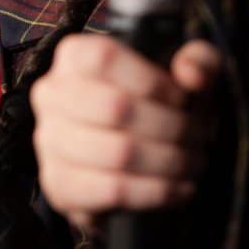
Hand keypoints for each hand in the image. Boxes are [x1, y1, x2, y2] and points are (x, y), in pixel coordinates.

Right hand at [30, 34, 223, 232]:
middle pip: (116, 107)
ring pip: (118, 152)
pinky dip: (155, 192)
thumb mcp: (185, 76)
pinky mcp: (59, 186)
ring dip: (169, 161)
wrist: (135, 162)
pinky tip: (176, 188)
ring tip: (191, 163)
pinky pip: (112, 190)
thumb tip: (191, 73)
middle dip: (171, 127)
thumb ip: (199, 60)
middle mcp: (51, 95)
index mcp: (74, 57)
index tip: (182, 100)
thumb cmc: (158, 109)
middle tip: (197, 138)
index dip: (153, 81)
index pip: (105, 59)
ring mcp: (49, 142)